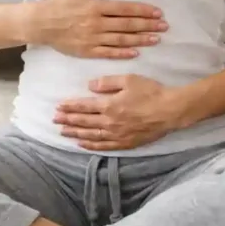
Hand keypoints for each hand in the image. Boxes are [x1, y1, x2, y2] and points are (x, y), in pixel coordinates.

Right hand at [31, 0, 167, 59]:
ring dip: (140, 40)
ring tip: (156, 39)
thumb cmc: (57, 4)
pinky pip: (109, 53)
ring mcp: (93, 39)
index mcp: (95, 7)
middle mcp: (97, 23)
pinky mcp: (87, 51)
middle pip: (127, 25)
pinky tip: (136, 52)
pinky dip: (123, 53)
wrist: (40, 24)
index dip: (143, 11)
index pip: (124, 9)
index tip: (157, 12)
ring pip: (121, 40)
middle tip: (164, 26)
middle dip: (148, 25)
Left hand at [53, 74, 178, 149]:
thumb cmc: (150, 92)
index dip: (70, 107)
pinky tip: (82, 144)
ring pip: (91, 135)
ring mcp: (117, 135)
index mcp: (109, 105)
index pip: (84, 106)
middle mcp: (110, 122)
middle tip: (54, 120)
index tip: (58, 107)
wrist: (169, 111)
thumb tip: (90, 86)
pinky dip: (90, 145)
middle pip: (84, 122)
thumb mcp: (129, 79)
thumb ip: (108, 82)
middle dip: (68, 120)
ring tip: (63, 132)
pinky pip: (103, 146)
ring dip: (75, 133)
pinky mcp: (125, 143)